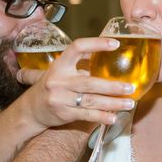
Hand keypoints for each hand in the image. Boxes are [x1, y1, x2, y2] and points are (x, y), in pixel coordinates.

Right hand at [16, 37, 134, 128]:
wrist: (31, 109)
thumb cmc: (51, 86)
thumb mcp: (61, 70)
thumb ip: (80, 64)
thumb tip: (104, 54)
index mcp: (60, 65)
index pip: (77, 48)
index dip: (96, 44)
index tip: (115, 44)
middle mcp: (59, 81)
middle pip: (90, 82)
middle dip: (112, 86)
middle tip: (129, 87)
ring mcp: (60, 98)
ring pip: (91, 101)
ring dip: (113, 103)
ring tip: (129, 103)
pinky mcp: (63, 113)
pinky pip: (86, 115)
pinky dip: (102, 116)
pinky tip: (113, 117)